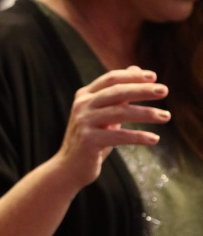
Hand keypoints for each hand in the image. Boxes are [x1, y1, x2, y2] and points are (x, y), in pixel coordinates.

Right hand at [54, 66, 169, 190]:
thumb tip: (136, 69)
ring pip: (121, 112)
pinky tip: (154, 139)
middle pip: (118, 92)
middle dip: (143, 90)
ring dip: (146, 113)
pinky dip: (138, 137)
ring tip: (166, 116)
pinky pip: (119, 136)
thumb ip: (118, 93)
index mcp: (84, 95)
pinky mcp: (88, 140)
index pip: (111, 79)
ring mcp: (84, 122)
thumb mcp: (104, 113)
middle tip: (164, 90)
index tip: (154, 77)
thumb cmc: (92, 138)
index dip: (133, 76)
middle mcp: (82, 105)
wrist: (70, 167)